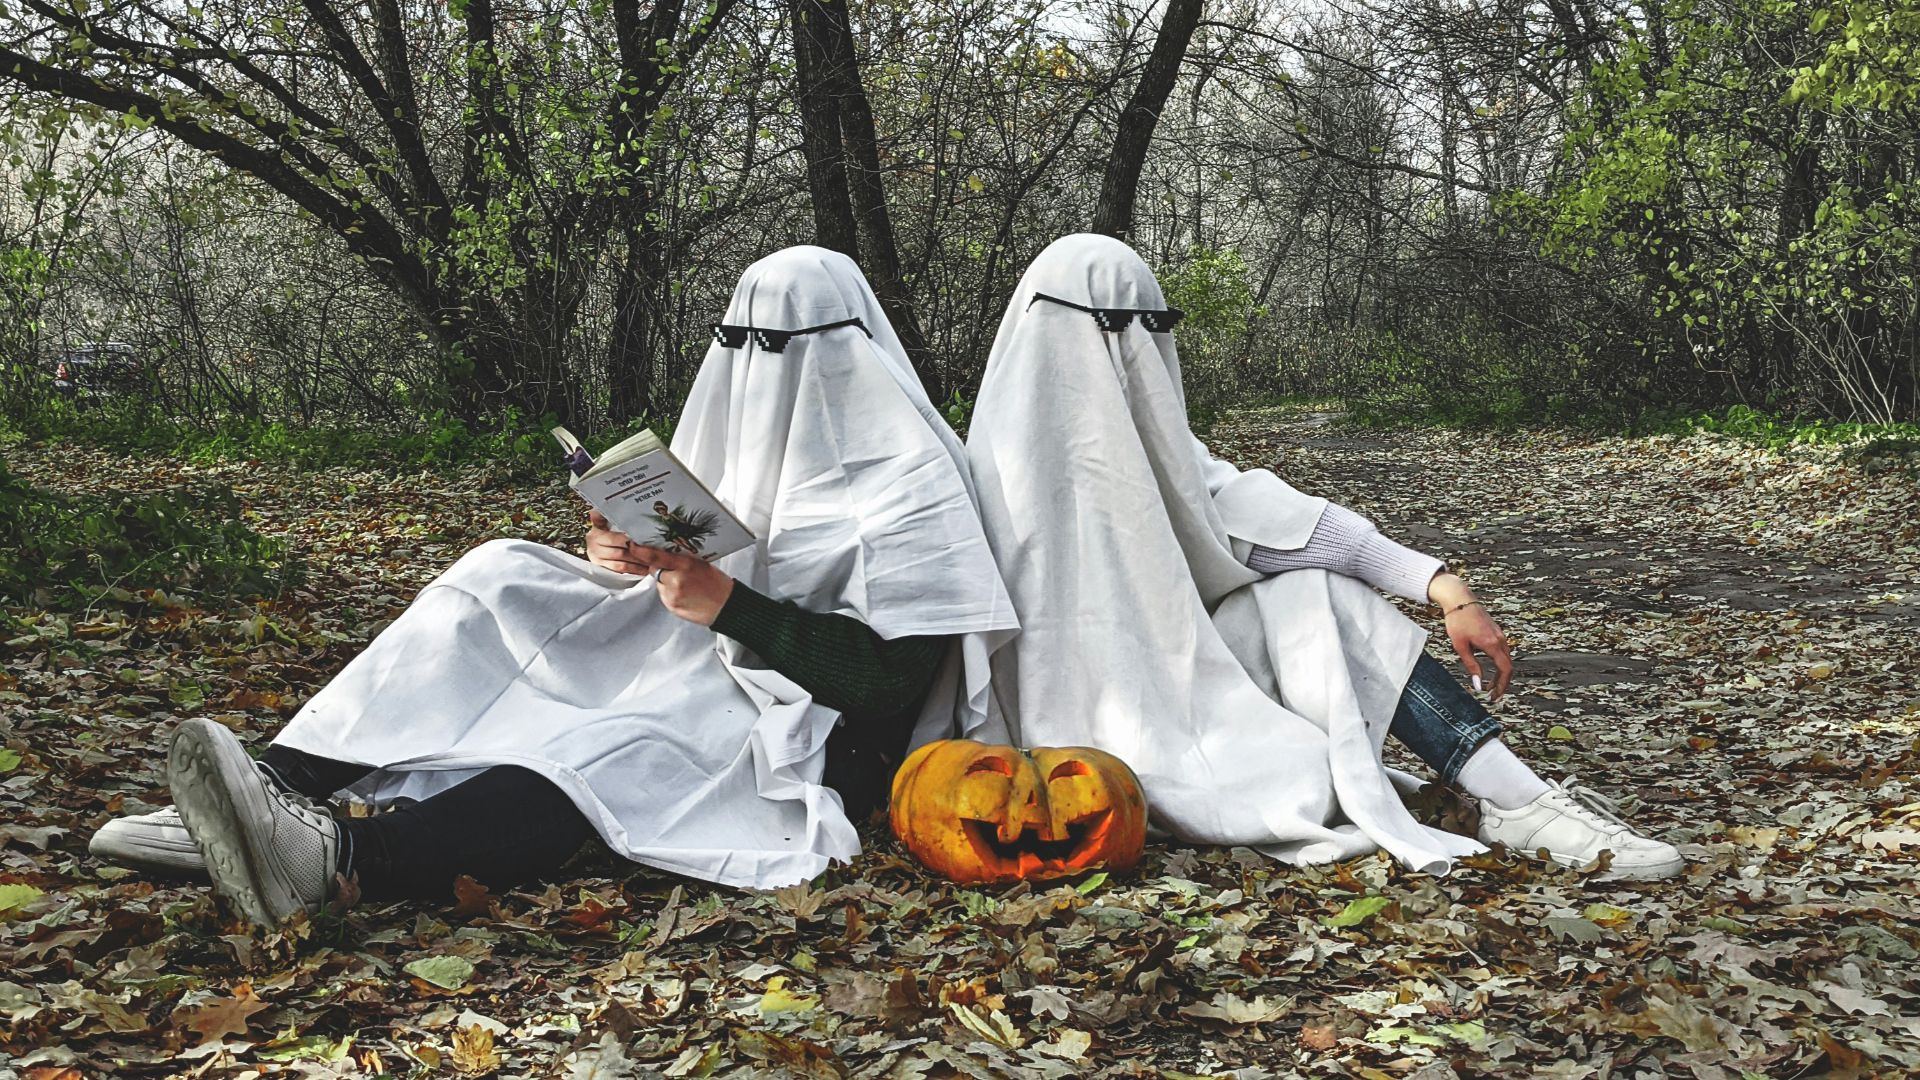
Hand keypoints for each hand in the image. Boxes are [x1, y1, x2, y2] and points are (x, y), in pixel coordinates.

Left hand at [585, 512, 735, 624]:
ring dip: (666, 582)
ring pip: (659, 584)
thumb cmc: (717, 584)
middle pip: (655, 570)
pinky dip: (671, 593)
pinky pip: (664, 596)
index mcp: (685, 565)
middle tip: (675, 570)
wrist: (726, 606)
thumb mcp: (701, 564)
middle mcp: (676, 580)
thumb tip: (663, 554)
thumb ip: (680, 560)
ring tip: (686, 586)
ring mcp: (673, 595)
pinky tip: (685, 594)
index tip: (632, 546)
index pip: (655, 557)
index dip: (641, 551)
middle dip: (660, 568)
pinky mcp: (672, 606)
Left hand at [1428, 572, 1513, 700]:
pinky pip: (1502, 652)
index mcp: (1492, 644)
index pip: (1505, 670)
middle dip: (1501, 683)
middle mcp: (1500, 639)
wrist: (1459, 598)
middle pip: (1508, 667)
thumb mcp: (1460, 646)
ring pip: (1506, 659)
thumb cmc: (1457, 620)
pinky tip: (1488, 669)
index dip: (1501, 686)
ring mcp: (1500, 635)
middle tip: (1491, 695)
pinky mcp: (1496, 632)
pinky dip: (1498, 664)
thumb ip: (1470, 666)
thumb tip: (1477, 685)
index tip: (1494, 697)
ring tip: (1488, 685)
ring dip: (1500, 674)